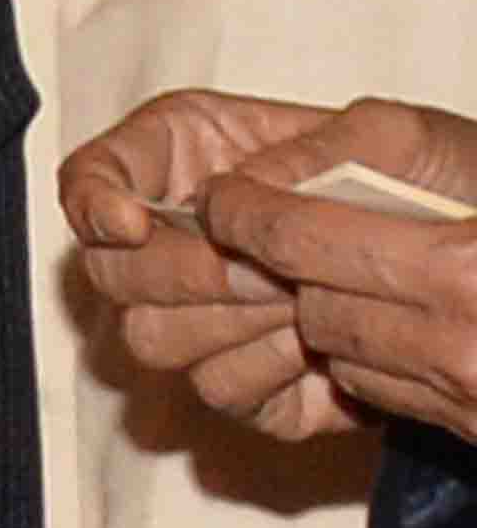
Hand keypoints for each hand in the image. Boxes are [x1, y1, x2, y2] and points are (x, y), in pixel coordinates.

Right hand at [62, 87, 358, 435]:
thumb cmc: (437, 185)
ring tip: (307, 304)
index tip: (133, 221)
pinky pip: (218, 391)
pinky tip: (323, 350)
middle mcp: (181, 239)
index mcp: (192, 158)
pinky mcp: (245, 382)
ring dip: (233, 326)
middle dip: (187, 274)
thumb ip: (305, 149)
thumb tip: (226, 199)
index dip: (92, 201)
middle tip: (269, 270)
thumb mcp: (391, 135)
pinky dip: (271, 375)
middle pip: (110, 272)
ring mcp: (204, 316)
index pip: (90, 176)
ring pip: (150, 341)